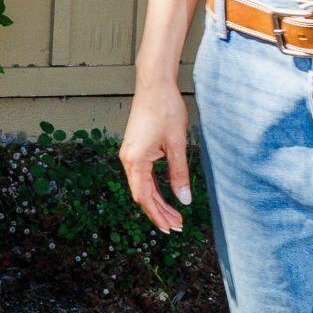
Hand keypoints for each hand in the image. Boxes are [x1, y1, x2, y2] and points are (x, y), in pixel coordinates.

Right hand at [120, 78, 192, 235]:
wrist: (154, 84)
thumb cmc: (165, 110)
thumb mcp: (177, 144)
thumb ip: (179, 174)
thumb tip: (185, 200)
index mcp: (135, 160)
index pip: (145, 198)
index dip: (158, 215)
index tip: (172, 228)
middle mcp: (128, 159)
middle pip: (142, 195)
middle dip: (159, 212)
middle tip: (177, 226)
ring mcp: (129, 154)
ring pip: (142, 186)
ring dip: (156, 202)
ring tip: (173, 215)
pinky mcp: (134, 148)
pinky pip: (142, 175)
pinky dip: (153, 188)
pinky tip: (163, 195)